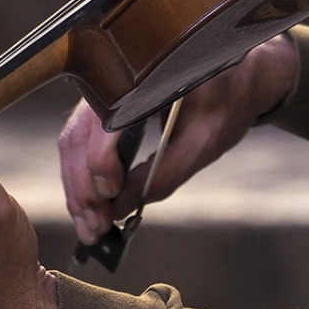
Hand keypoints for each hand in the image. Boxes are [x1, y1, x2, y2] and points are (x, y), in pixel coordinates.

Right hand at [57, 34, 298, 244]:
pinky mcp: (102, 108)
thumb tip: (122, 207)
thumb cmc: (224, 104)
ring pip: (73, 144)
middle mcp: (113, 81)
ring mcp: (103, 93)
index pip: (104, 123)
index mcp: (141, 80)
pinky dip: (83, 177)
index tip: (112, 198)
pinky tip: (91, 207)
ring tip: (90, 229)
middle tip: (94, 231)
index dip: (101, 163)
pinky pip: (81, 144)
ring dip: (78, 189)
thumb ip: (164, 174)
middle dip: (83, 190)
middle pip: (78, 138)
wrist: (235, 77)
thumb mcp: (205, 142)